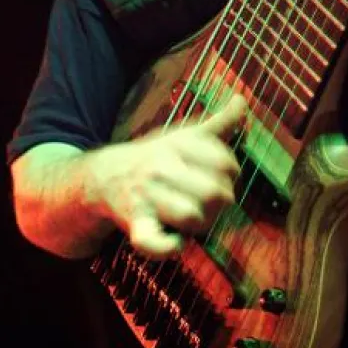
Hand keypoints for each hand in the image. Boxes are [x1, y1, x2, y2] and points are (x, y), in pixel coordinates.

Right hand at [90, 95, 244, 257]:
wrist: (105, 176)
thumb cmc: (157, 158)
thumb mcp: (185, 136)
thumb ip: (218, 122)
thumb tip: (241, 100)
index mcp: (179, 145)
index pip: (227, 164)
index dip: (231, 176)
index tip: (219, 179)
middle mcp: (163, 167)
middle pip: (215, 193)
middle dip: (219, 204)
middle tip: (208, 204)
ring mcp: (147, 195)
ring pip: (191, 216)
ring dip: (200, 225)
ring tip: (193, 219)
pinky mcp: (135, 223)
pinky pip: (153, 242)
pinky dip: (169, 247)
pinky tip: (177, 242)